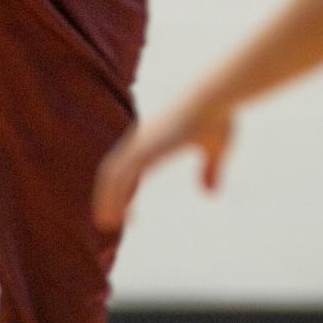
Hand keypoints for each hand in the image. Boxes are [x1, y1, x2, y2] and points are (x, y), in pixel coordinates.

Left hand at [92, 99, 235, 233]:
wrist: (215, 97)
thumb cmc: (218, 116)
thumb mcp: (216, 148)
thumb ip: (210, 169)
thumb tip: (209, 193)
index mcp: (157, 138)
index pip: (130, 164)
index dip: (126, 187)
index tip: (126, 209)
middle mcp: (143, 138)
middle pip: (114, 169)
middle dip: (108, 195)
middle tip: (109, 220)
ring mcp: (141, 142)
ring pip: (111, 174)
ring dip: (105, 199)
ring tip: (107, 224)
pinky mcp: (143, 148)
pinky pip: (119, 176)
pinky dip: (111, 196)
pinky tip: (115, 216)